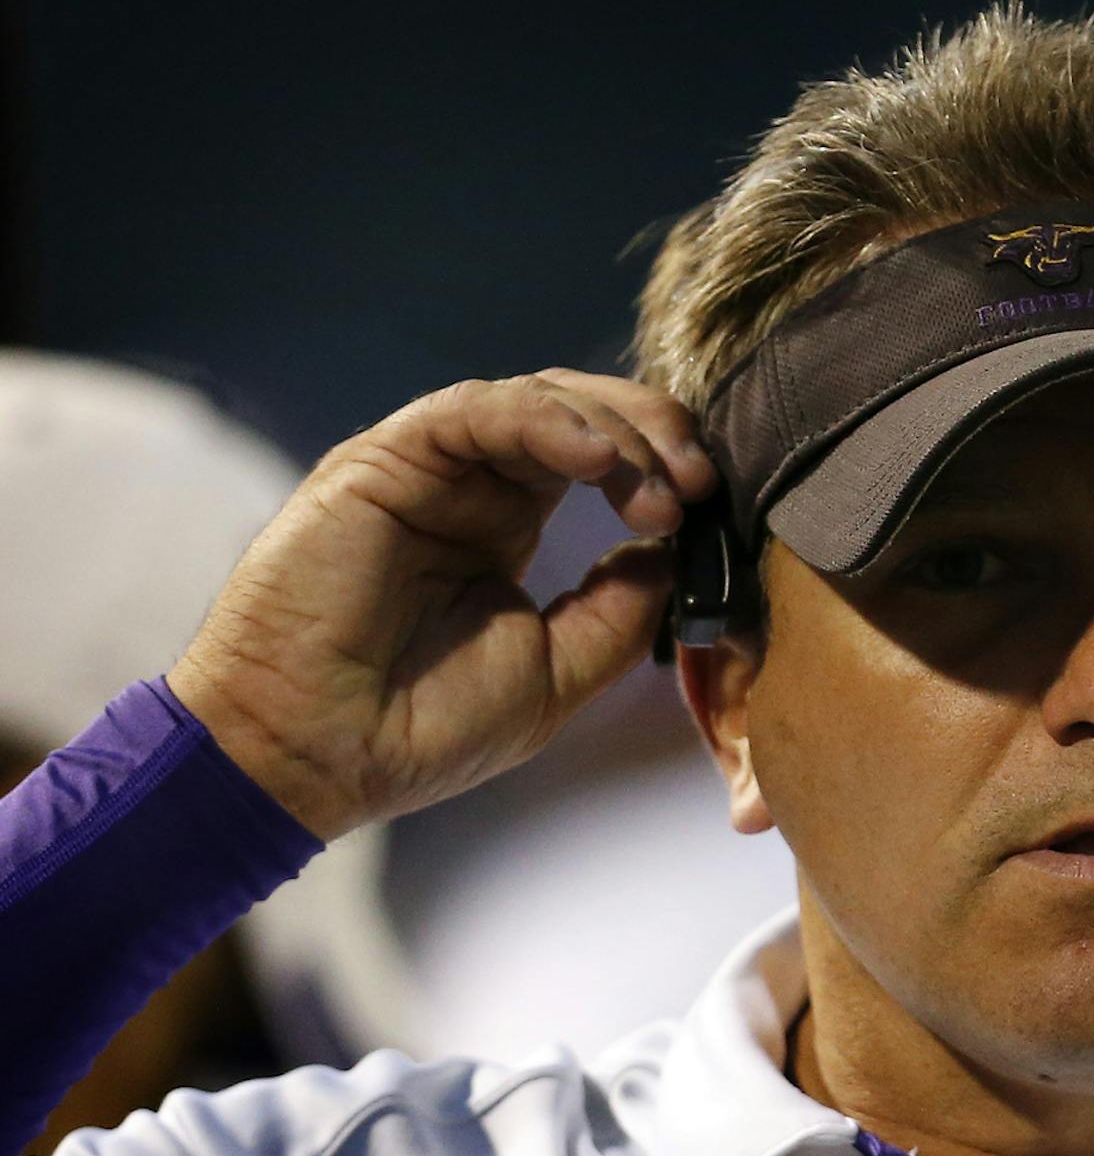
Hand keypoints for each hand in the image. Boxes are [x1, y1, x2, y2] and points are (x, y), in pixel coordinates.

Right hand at [168, 372, 714, 840]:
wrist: (319, 753)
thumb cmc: (424, 728)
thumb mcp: (557, 674)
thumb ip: (617, 610)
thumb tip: (675, 553)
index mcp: (506, 530)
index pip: (601, 465)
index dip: (664, 472)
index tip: (711, 510)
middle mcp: (471, 488)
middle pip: (580, 417)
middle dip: (654, 436)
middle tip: (701, 480)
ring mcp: (427, 469)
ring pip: (537, 402)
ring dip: (614, 431)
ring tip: (658, 488)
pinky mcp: (384, 460)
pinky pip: (475, 411)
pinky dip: (545, 422)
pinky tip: (598, 459)